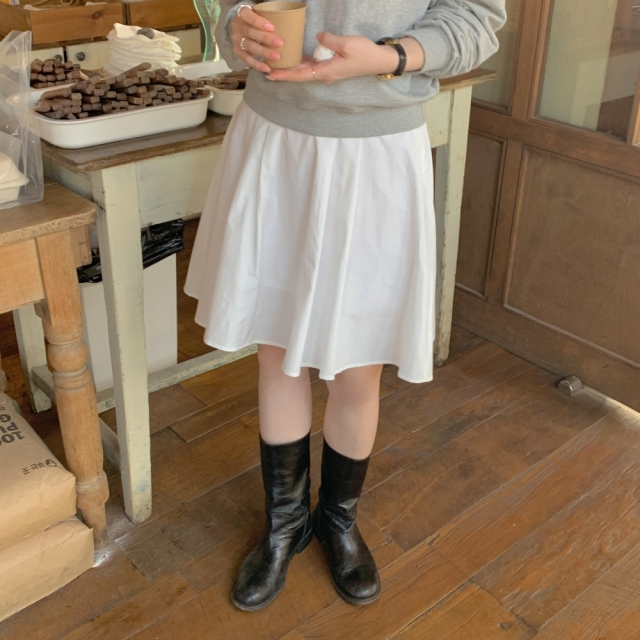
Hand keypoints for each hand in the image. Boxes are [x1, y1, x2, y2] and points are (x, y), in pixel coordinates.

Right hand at [230, 5, 283, 72]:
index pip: (247, 15)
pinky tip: (267, 68)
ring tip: (277, 57)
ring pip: (249, 46)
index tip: (271, 27)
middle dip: (265, 38)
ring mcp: (237, 40)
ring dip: (263, 52)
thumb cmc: (258, 19)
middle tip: (280, 43)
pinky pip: (247, 59)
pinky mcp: (238, 52)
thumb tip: (294, 22)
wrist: (244, 27)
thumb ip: (271, 16)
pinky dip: (257, 64)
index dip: (258, 21)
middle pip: (250, 32)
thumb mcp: (261, 13)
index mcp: (242, 13)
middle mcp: (237, 26)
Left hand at [266, 33, 399, 82]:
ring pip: (305, 70)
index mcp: (327, 72)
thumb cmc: (365, 53)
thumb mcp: (347, 43)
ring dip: (291, 68)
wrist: (378, 60)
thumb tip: (318, 37)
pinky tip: (293, 58)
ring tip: (276, 64)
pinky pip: (313, 65)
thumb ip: (329, 40)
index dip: (285, 75)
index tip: (271, 75)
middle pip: (300, 74)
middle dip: (284, 73)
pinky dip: (301, 63)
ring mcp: (328, 71)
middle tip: (266, 70)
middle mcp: (325, 74)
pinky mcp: (331, 66)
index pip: (301, 75)